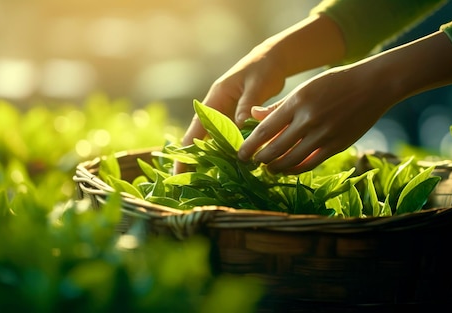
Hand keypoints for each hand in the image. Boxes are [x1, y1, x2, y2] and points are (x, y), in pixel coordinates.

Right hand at [175, 14, 345, 173]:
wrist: (273, 59)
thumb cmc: (263, 68)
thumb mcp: (256, 86)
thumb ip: (246, 107)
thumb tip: (238, 130)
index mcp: (214, 99)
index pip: (195, 130)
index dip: (186, 151)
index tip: (178, 170)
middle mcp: (215, 109)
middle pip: (199, 140)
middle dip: (191, 161)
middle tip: (184, 185)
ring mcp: (225, 115)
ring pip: (213, 142)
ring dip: (208, 160)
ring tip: (201, 183)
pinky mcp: (236, 120)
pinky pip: (228, 141)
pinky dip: (226, 154)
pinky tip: (227, 170)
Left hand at [238, 30, 451, 174]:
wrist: (373, 85)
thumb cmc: (334, 83)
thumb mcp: (304, 88)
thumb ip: (278, 105)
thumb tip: (252, 115)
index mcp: (296, 102)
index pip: (264, 130)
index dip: (249, 146)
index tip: (240, 154)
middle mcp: (307, 119)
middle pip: (274, 149)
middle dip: (259, 160)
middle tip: (251, 163)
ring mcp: (323, 134)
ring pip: (290, 161)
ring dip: (275, 168)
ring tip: (268, 168)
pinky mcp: (336, 145)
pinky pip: (309, 164)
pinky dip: (295, 169)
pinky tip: (287, 169)